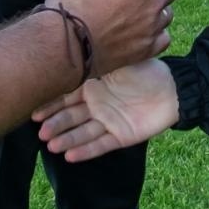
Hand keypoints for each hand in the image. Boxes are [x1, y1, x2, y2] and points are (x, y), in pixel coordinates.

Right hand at [33, 59, 178, 161]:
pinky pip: (101, 145)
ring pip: (83, 133)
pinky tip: (69, 155)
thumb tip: (72, 52)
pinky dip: (85, 151)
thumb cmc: (147, 70)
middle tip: (40, 131)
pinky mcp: (121, 137)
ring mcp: (107, 122)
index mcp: (94, 86)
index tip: (34, 112)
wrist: (173, 88)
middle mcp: (96, 106)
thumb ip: (98, 62)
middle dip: (55, 124)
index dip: (51, 105)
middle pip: (71, 117)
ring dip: (67, 139)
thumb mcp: (120, 61)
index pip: (67, 97)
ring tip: (51, 145)